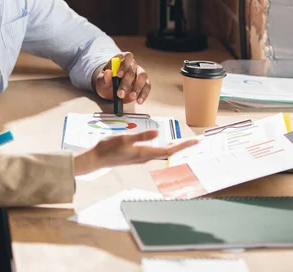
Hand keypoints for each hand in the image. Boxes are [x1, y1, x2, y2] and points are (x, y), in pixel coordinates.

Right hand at [73, 130, 197, 175]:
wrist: (97, 159)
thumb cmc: (109, 148)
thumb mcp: (125, 138)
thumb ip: (141, 136)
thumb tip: (157, 133)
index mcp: (144, 153)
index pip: (168, 150)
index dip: (183, 146)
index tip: (194, 142)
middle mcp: (145, 157)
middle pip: (168, 152)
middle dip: (181, 146)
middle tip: (194, 141)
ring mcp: (141, 158)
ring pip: (162, 153)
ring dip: (173, 147)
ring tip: (183, 143)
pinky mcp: (137, 156)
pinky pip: (155, 152)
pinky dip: (164, 148)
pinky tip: (164, 145)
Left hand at [93, 52, 150, 103]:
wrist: (109, 90)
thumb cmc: (106, 82)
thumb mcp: (101, 81)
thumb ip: (104, 78)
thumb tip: (108, 72)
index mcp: (121, 59)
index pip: (127, 57)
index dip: (124, 65)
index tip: (119, 75)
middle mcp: (132, 64)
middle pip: (132, 70)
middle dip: (126, 83)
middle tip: (120, 94)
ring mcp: (139, 73)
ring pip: (142, 77)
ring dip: (137, 88)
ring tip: (132, 97)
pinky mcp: (144, 83)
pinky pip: (147, 87)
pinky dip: (143, 94)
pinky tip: (139, 101)